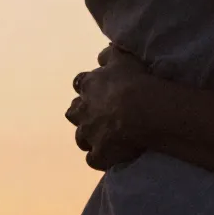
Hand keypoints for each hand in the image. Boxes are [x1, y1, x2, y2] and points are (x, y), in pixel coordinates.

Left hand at [65, 45, 151, 170]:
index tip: (96, 90)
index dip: (87, 88)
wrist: (140, 109)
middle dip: (82, 114)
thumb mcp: (122, 57)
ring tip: (102, 138)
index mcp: (89, 86)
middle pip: (73, 113)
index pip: (80, 84)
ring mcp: (89, 134)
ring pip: (80, 138)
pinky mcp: (99, 153)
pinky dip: (100, 158)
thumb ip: (109, 54)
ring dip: (88, 137)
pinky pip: (93, 160)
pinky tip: (109, 157)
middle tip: (97, 116)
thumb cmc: (133, 80)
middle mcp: (83, 111)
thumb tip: (100, 56)